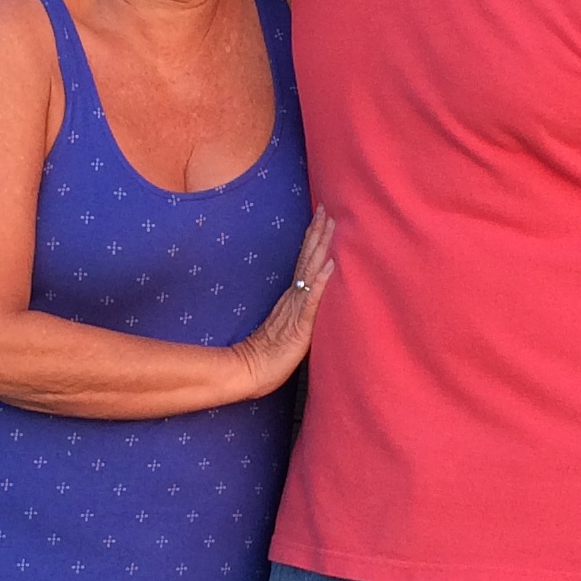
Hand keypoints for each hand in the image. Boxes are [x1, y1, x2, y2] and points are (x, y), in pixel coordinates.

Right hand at [230, 210, 335, 396]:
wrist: (250, 372)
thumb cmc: (268, 357)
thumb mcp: (287, 329)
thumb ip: (296, 312)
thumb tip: (307, 297)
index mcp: (291, 298)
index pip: (304, 263)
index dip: (313, 240)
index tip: (321, 217)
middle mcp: (293, 298)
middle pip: (307, 259)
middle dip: (318, 233)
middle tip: (327, 208)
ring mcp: (296, 309)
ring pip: (310, 271)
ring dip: (321, 247)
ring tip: (330, 225)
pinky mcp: (301, 325)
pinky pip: (312, 299)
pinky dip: (322, 280)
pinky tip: (330, 265)